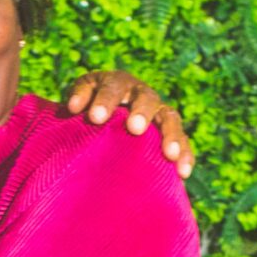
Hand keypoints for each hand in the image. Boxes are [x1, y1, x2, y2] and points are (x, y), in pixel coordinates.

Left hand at [62, 70, 194, 179]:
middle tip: (134, 128)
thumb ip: (76, 100)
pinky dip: (185, 156)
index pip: (112, 87)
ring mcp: (158, 114)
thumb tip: (72, 108)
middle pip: (146, 98)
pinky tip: (183, 173)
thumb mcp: (77, 102)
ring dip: (170, 135)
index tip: (95, 117)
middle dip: (141, 112)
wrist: (100, 124)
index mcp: (116, 83)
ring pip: (170, 118)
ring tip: (169, 155)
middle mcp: (140, 94)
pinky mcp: (169, 134)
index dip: (105, 100)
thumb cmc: (84, 114)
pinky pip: (182, 143)